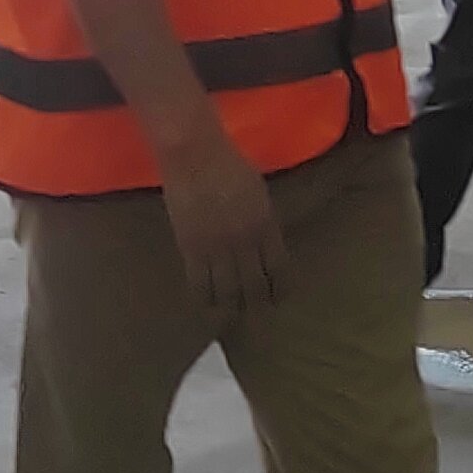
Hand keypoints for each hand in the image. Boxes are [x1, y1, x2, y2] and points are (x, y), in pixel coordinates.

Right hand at [161, 135, 289, 318]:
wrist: (193, 155)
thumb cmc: (228, 164)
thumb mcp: (257, 192)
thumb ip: (263, 220)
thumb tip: (265, 244)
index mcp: (266, 225)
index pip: (278, 268)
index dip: (281, 288)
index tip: (280, 299)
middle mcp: (244, 242)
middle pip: (254, 285)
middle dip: (258, 304)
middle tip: (258, 315)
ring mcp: (216, 247)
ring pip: (228, 291)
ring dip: (232, 307)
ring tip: (233, 317)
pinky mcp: (191, 248)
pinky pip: (200, 283)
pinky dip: (205, 298)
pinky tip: (208, 304)